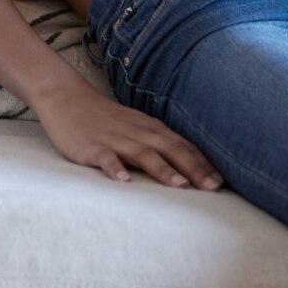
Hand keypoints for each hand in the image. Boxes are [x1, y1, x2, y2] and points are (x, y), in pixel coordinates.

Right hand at [34, 81, 222, 190]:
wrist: (66, 97)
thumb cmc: (105, 118)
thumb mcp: (136, 126)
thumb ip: (159, 142)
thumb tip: (189, 166)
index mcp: (150, 129)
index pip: (183, 146)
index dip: (203, 164)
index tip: (221, 183)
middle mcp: (137, 132)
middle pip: (170, 149)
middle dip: (193, 169)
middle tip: (212, 189)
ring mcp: (114, 138)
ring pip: (143, 153)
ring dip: (163, 169)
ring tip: (179, 185)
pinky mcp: (91, 146)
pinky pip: (104, 156)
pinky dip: (114, 167)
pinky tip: (122, 180)